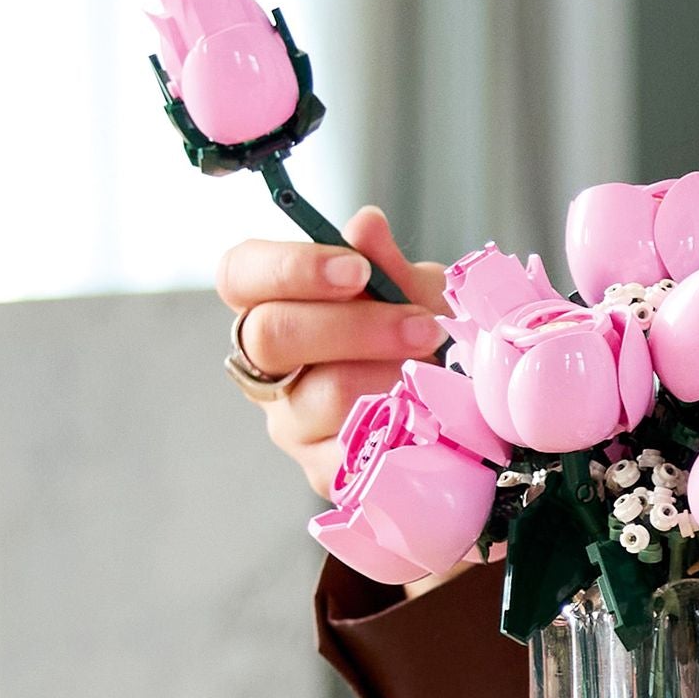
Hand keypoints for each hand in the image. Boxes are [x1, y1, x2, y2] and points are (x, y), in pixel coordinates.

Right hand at [215, 206, 450, 498]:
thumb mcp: (413, 292)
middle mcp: (267, 368)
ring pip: (320, 395)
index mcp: (271, 306)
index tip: (356, 269)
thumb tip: (365, 225)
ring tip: (435, 371)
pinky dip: (399, 426)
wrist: (459, 410)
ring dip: (390, 376)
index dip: (290, 268)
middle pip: (272, 335)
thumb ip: (386, 263)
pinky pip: (353, 451)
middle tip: (423, 327)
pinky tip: (428, 413)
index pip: (239, 276)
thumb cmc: (419, 337)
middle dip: (355, 326)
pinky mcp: (323, 473)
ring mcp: (291, 424)